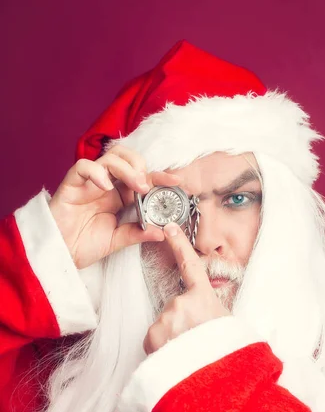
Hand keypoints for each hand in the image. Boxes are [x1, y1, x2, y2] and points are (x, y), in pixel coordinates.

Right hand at [49, 146, 180, 268]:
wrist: (60, 254)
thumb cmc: (85, 245)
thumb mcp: (118, 241)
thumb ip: (138, 233)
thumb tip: (163, 231)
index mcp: (120, 196)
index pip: (143, 177)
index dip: (159, 176)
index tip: (176, 181)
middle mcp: (106, 185)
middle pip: (126, 158)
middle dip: (141, 167)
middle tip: (147, 186)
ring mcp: (89, 183)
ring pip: (109, 158)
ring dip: (126, 168)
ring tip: (136, 186)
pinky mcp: (72, 184)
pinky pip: (83, 167)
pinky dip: (96, 172)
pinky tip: (106, 187)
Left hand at [143, 223, 229, 354]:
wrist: (217, 380)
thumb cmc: (228, 354)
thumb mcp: (229, 325)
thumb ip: (212, 314)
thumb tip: (206, 316)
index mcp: (203, 297)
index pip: (190, 266)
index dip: (179, 245)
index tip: (170, 228)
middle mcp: (182, 303)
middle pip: (174, 310)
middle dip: (180, 325)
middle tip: (194, 343)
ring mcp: (165, 319)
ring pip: (163, 327)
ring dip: (170, 339)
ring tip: (187, 355)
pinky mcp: (152, 336)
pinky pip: (154, 342)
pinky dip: (161, 350)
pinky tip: (175, 360)